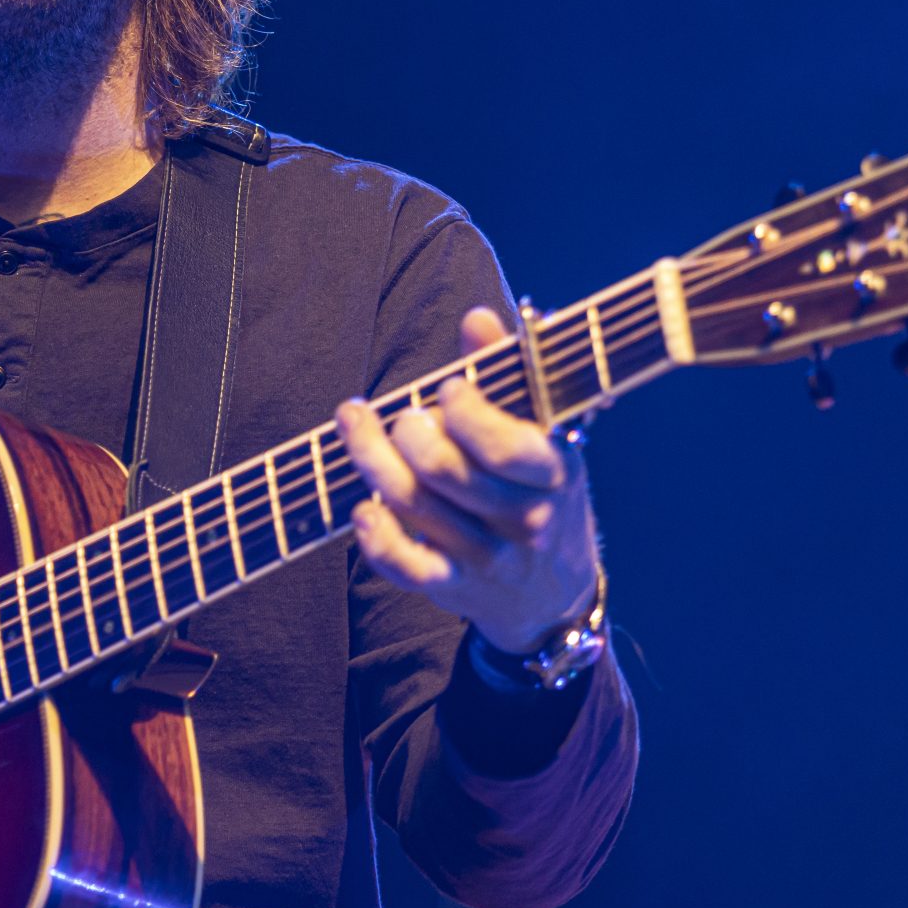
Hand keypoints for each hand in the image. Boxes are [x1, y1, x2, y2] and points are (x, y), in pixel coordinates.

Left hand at [335, 306, 600, 654]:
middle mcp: (525, 518)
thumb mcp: (538, 432)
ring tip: (354, 423)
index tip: (446, 386)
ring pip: (415, 505)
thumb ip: (506, 373)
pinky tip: (362, 507)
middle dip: (406, 432)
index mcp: (553, 471)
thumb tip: (478, 316)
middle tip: (398, 415)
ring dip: (371, 460)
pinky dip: (376, 537)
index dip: (466, 410)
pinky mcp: (454, 586)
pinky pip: (406, 567)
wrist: (554, 591)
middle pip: (445, 471)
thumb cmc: (535, 487)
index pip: (506, 446)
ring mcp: (488, 556)